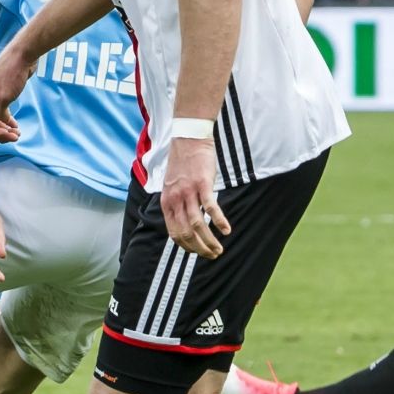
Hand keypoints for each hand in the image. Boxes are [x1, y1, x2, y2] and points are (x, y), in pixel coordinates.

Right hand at [0, 53, 33, 142]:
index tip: (8, 136)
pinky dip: (7, 120)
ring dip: (4, 127)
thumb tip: (1, 123)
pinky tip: (15, 125)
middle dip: (0, 132)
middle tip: (15, 137)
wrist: (22, 56)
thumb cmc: (10, 74)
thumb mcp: (3, 98)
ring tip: (17, 133)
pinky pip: (1, 112)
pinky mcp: (1, 94)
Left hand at [162, 134, 229, 258]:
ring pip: (197, 225)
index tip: (197, 252)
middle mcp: (175, 200)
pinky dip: (219, 221)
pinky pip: (211, 208)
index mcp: (166, 202)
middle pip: (186, 233)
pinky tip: (226, 230)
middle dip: (199, 249)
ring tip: (219, 249)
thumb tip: (184, 220)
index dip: (186, 247)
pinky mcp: (202, 184)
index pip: (174, 233)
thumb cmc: (183, 162)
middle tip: (212, 255)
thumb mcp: (172, 185)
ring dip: (209, 241)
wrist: (188, 139)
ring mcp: (188, 192)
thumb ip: (176, 203)